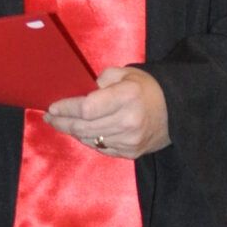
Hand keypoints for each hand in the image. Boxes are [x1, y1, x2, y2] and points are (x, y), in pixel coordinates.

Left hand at [44, 66, 169, 157]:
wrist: (177, 110)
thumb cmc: (147, 88)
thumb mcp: (126, 74)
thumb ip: (101, 80)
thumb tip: (79, 93)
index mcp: (127, 96)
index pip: (87, 108)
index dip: (66, 109)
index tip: (52, 107)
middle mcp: (128, 121)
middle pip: (84, 127)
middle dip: (62, 122)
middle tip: (49, 117)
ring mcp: (130, 141)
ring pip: (89, 139)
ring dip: (73, 131)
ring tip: (62, 123)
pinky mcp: (131, 153)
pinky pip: (101, 147)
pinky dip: (88, 139)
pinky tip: (82, 131)